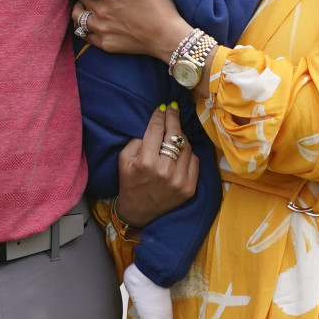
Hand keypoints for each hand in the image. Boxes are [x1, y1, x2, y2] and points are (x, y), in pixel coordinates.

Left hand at [73, 0, 188, 60]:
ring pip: (77, 18)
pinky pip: (84, 36)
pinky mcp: (105, 45)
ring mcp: (101, 29)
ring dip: (79, 10)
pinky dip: (83, 29)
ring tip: (85, 7)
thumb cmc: (161, 6)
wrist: (168, 37)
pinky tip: (89, 24)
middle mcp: (100, 10)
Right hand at [116, 105, 197, 226]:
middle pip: (174, 134)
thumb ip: (137, 140)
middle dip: (173, 118)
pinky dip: (188, 153)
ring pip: (187, 146)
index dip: (160, 115)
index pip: (157, 129)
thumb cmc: (129, 182)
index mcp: (146, 161)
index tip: (163, 107)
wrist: (139, 212)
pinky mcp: (190, 188)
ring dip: (180, 136)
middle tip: (173, 108)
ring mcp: (180, 180)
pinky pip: (195, 160)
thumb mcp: (124, 159)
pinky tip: (180, 151)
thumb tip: (156, 124)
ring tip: (174, 133)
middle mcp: (165, 170)